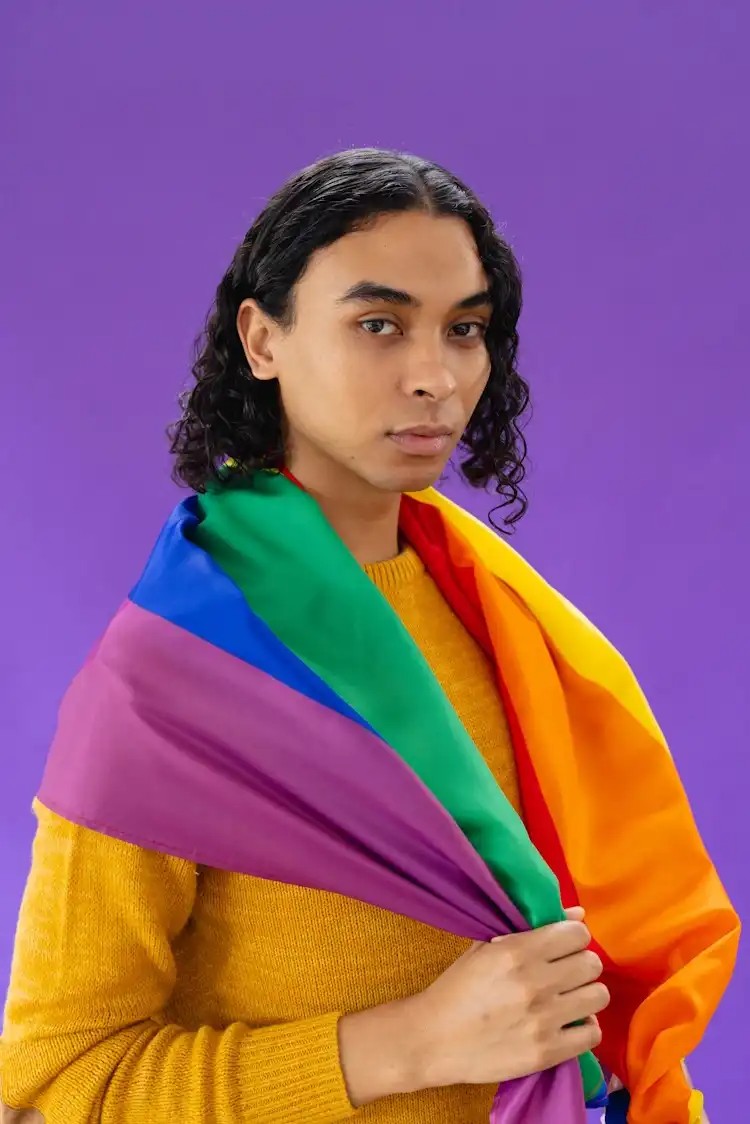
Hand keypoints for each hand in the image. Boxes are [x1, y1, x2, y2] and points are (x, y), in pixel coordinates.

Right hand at [406, 906, 608, 1089]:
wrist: (434, 1039)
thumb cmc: (458, 988)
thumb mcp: (485, 948)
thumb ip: (531, 928)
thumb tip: (577, 914)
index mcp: (516, 951)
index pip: (577, 933)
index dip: (573, 937)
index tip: (563, 947)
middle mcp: (534, 982)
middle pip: (592, 963)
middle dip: (581, 965)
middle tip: (566, 973)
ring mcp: (543, 1019)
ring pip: (598, 996)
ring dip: (586, 994)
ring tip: (569, 998)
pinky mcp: (547, 1052)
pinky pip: (592, 1035)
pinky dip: (584, 1028)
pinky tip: (569, 1023)